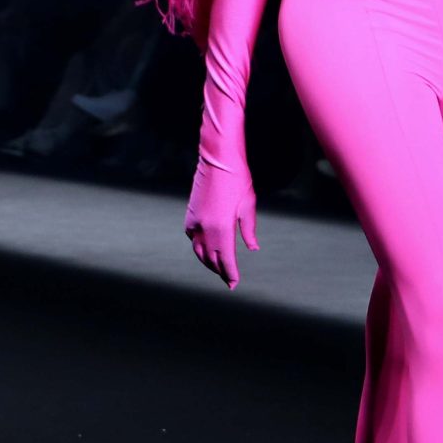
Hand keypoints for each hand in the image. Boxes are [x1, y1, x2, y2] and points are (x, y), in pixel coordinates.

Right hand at [184, 148, 258, 287]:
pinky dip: (199, 247)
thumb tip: (253, 248)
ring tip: (219, 269)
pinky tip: (207, 249)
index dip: (230, 274)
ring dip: (208, 262)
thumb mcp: (248, 205)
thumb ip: (249, 230)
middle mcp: (205, 228)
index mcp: (222, 228)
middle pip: (211, 259)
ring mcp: (194, 222)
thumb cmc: (237, 179)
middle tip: (229, 281)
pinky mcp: (190, 215)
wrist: (218, 158)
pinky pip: (192, 238)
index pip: (225, 259)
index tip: (234, 284)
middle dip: (220, 271)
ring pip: (199, 251)